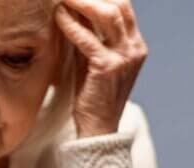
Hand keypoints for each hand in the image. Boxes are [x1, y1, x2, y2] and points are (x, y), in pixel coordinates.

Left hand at [54, 0, 147, 137]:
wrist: (97, 128)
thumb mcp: (93, 61)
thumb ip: (90, 38)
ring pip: (108, 14)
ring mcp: (124, 57)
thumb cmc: (92, 96)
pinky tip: (58, 17)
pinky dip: (72, 25)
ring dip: (83, 2)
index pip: (123, 8)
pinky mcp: (108, 67)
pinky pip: (87, 39)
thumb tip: (74, 11)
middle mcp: (135, 48)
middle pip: (120, 5)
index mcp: (135, 45)